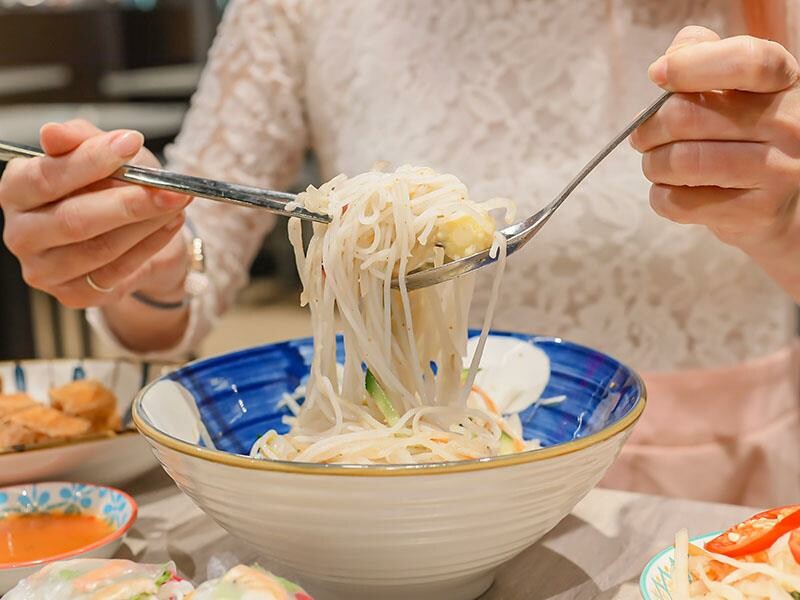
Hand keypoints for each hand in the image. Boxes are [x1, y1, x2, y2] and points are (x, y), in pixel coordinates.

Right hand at [0, 120, 190, 308]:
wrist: (132, 233)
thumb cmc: (110, 188)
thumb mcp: (103, 154)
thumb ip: (81, 140)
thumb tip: (54, 132)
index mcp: (17, 190)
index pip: (47, 177)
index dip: (91, 160)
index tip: (131, 143)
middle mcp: (21, 233)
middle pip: (73, 220)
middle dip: (128, 202)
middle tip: (168, 188)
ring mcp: (45, 270)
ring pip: (101, 248)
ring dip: (146, 224)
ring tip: (176, 202)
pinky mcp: (74, 295)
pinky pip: (118, 271)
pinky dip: (151, 245)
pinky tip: (171, 224)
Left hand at [631, 26, 799, 252]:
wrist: (786, 200)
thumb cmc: (749, 134)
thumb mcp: (740, 88)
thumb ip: (706, 58)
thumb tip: (669, 60)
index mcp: (784, 82)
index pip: (745, 61)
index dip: (691, 66)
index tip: (656, 75)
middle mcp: (791, 124)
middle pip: (688, 117)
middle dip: (648, 128)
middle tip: (642, 136)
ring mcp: (779, 171)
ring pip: (680, 162)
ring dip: (652, 164)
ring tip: (656, 163)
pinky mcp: (758, 212)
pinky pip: (679, 202)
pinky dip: (660, 196)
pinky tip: (673, 190)